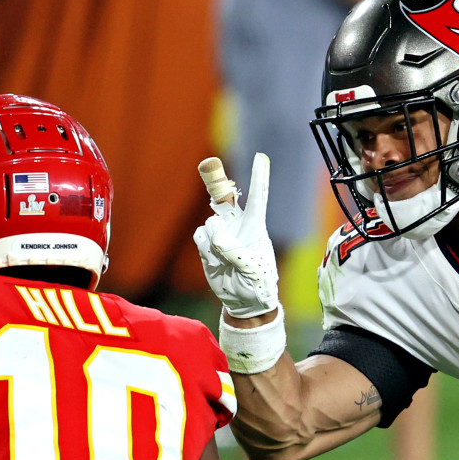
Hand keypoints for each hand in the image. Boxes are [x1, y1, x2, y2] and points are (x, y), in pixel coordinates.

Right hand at [193, 153, 278, 318]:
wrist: (243, 302)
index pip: (257, 198)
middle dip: (215, 180)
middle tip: (207, 164)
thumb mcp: (254, 270)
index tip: (260, 157)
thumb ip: (235, 251)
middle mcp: (236, 226)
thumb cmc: (259, 284)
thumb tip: (214, 232)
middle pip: (223, 198)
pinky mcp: (206, 245)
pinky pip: (199, 237)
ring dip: (214, 241)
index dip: (258, 177)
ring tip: (226, 261)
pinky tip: (215, 262)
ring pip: (209, 225)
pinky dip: (205, 248)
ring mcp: (219, 234)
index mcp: (255, 227)